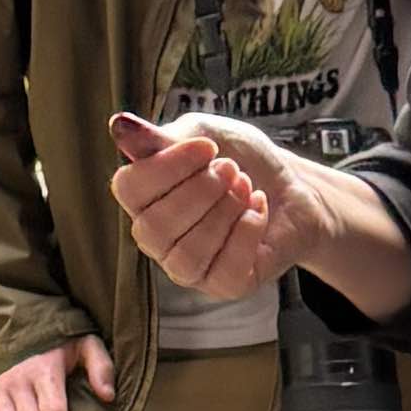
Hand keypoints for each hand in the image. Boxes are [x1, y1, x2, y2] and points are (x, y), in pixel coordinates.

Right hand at [110, 106, 302, 308]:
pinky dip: (247, 232)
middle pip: (156, 226)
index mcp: (143, 198)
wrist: (292, 186)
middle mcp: (157, 238)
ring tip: (244, 186)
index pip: (129, 189)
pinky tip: (257, 209)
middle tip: (231, 169)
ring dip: (224, 213)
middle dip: (202, 191)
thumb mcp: (204, 134)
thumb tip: (118, 126)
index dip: (168, 166)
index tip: (208, 146)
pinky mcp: (223, 285)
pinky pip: (225, 271)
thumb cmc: (241, 159)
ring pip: (187, 255)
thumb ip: (162, 137)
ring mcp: (187, 266)